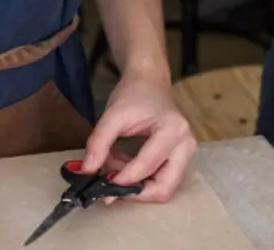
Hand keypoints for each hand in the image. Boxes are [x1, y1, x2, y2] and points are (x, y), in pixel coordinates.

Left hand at [81, 70, 195, 202]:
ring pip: (163, 188)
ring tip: (114, 167)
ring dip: (136, 186)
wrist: (149, 81)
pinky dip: (139, 179)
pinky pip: (161, 180)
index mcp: (173, 130)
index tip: (101, 182)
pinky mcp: (180, 159)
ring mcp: (186, 154)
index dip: (123, 179)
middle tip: (109, 186)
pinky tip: (122, 163)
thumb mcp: (113, 115)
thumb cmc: (135, 94)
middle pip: (163, 188)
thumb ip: (99, 143)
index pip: (147, 166)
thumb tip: (88, 171)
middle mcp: (186, 145)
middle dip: (135, 192)